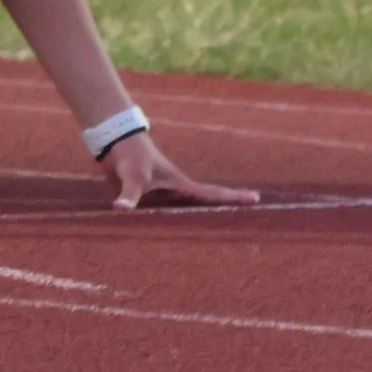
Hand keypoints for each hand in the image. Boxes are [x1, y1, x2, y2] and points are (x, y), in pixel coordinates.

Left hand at [99, 131, 258, 209]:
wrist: (115, 141)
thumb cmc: (129, 157)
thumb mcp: (131, 177)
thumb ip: (128, 195)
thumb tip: (122, 209)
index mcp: (180, 185)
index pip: (212, 194)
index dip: (233, 198)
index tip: (256, 198)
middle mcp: (177, 190)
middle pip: (208, 200)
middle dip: (229, 205)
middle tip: (255, 207)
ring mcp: (166, 193)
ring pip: (191, 208)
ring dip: (207, 214)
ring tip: (228, 225)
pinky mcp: (152, 197)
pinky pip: (171, 213)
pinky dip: (179, 220)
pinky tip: (184, 230)